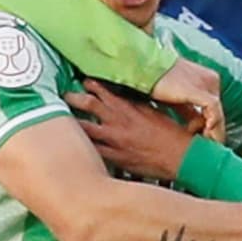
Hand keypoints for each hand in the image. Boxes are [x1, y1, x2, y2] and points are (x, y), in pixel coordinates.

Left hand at [66, 80, 192, 179]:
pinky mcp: (115, 158)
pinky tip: (74, 146)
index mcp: (130, 108)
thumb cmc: (173, 135)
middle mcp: (119, 122)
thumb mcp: (156, 113)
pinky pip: (92, 151)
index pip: (103, 91)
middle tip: (63, 95)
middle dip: (73, 98)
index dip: (90, 85)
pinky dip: (82, 147)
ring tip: (59, 119)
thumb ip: (138, 106)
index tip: (82, 82)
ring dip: (72, 122)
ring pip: (84, 128)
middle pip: (88, 105)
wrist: (182, 157)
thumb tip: (128, 99)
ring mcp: (114, 140)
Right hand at [151, 58, 225, 142]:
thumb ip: (188, 111)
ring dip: (214, 132)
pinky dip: (212, 124)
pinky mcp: (200, 90)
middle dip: (213, 131)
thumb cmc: (158, 82)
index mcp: (208, 79)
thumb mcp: (178, 99)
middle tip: (206, 145)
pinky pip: (213, 110)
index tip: (201, 137)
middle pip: (219, 111)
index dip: (211, 125)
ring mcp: (207, 84)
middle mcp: (211, 80)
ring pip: (219, 113)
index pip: (214, 107)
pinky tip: (204, 133)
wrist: (146, 68)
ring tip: (205, 143)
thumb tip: (195, 126)